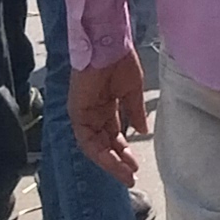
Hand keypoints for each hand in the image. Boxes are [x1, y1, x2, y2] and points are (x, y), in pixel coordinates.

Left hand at [72, 55, 150, 186]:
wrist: (109, 42)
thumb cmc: (121, 60)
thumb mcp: (132, 90)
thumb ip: (134, 112)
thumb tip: (142, 131)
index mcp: (106, 107)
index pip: (113, 136)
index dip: (124, 152)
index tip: (136, 167)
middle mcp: (93, 113)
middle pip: (104, 144)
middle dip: (117, 162)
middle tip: (131, 177)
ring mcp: (83, 113)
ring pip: (95, 146)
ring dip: (109, 162)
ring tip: (126, 174)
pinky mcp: (76, 111)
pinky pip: (87, 139)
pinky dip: (99, 151)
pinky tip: (114, 160)